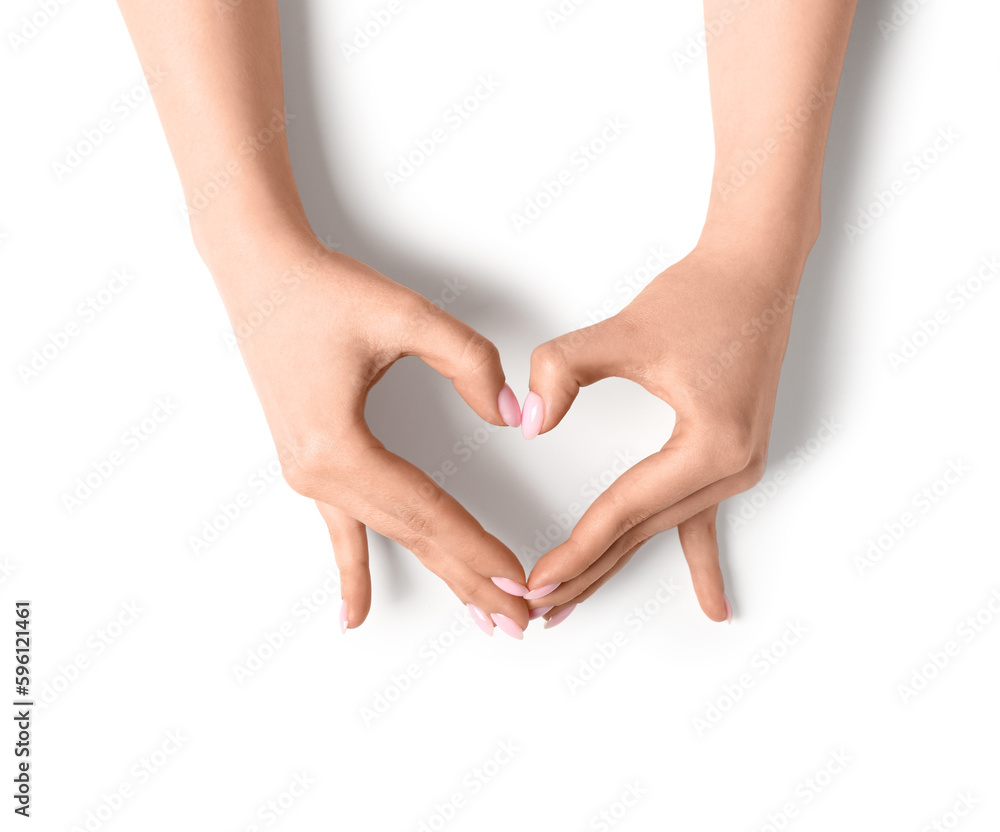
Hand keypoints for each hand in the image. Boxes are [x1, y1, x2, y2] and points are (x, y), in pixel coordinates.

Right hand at [203, 225, 529, 636]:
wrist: (260, 273)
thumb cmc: (322, 290)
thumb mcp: (404, 314)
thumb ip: (468, 362)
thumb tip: (511, 416)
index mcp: (338, 445)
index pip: (427, 511)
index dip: (478, 548)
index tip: (519, 583)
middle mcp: (317, 472)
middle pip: (411, 536)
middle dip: (469, 579)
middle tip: (517, 622)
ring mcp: (307, 475)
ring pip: (387, 537)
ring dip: (437, 575)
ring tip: (477, 616)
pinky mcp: (308, 465)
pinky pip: (338, 530)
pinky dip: (352, 572)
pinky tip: (354, 616)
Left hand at [520, 238, 807, 624]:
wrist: (755, 271)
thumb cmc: (701, 297)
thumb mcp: (624, 333)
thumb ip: (564, 371)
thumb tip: (530, 422)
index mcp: (710, 447)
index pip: (623, 511)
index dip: (574, 549)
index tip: (534, 581)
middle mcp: (732, 469)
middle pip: (642, 533)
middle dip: (587, 573)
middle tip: (538, 611)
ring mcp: (738, 468)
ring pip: (662, 530)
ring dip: (617, 564)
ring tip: (575, 603)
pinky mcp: (732, 458)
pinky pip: (705, 520)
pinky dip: (701, 562)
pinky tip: (712, 604)